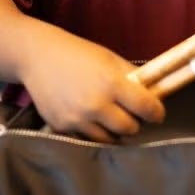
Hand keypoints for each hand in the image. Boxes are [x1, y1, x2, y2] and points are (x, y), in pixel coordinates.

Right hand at [18, 29, 164, 141]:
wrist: (38, 57)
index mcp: (112, 83)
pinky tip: (88, 117)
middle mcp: (96, 104)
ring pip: (109, 140)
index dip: (156, 112)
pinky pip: (87, 139)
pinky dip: (92, 132)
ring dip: (113, 131)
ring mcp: (78, 119)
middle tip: (130, 114)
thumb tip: (154, 94)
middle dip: (134, 122)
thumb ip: (132, 77)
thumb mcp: (109, 59)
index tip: (156, 113)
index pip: (147, 108)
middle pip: (130, 129)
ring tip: (109, 116)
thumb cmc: (78, 54)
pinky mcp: (63, 128)